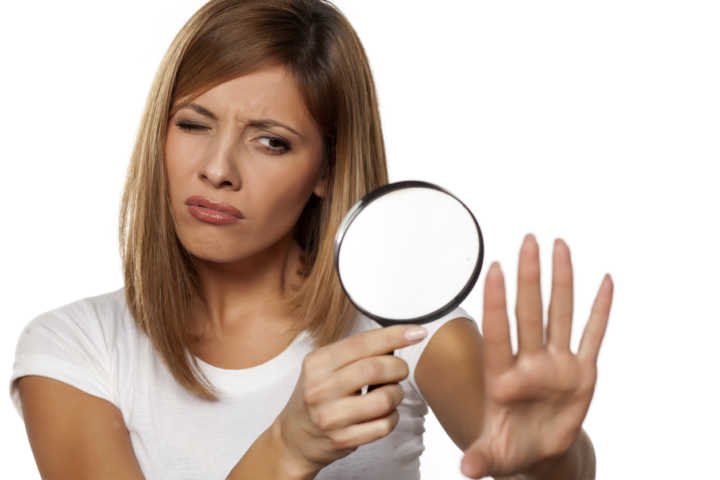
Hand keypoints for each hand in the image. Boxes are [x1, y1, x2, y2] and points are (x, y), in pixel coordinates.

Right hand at [275, 323, 427, 474]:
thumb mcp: (324, 367)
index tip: (417, 332)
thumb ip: (355, 352)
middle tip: (400, 370)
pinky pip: (384, 425)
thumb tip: (398, 336)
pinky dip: (391, 416)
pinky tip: (382, 414)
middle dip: (399, 367)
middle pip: (376, 368)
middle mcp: (320, 388)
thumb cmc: (318, 396)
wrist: (295, 438)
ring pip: (385, 398)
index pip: (362, 343)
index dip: (394, 336)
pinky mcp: (343, 440)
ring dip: (396, 394)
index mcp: (317, 363)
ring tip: (389, 393)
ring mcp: (331, 416)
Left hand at [460, 234, 613, 477]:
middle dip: (529, 277)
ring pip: (559, 313)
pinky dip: (600, 310)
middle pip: (529, 312)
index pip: (498, 332)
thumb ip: (482, 459)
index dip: (497, 302)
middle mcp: (530, 362)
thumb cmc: (511, 449)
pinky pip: (593, 335)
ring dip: (561, 280)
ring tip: (559, 245)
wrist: (538, 451)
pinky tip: (604, 281)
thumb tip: (466, 471)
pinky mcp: (582, 371)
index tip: (495, 269)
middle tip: (528, 240)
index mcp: (502, 378)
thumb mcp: (495, 457)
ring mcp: (557, 363)